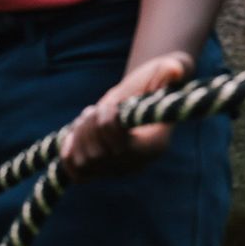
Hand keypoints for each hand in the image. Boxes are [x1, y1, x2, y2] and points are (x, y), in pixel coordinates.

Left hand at [60, 51, 193, 181]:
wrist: (141, 97)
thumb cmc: (155, 82)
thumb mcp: (164, 72)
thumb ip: (171, 70)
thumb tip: (176, 71)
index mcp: (153, 145)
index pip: (120, 147)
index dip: (107, 123)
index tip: (109, 105)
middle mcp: (134, 164)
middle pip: (97, 155)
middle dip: (89, 127)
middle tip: (94, 109)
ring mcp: (115, 169)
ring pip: (84, 161)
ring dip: (78, 135)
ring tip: (87, 118)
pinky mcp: (98, 169)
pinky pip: (77, 174)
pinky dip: (69, 156)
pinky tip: (73, 136)